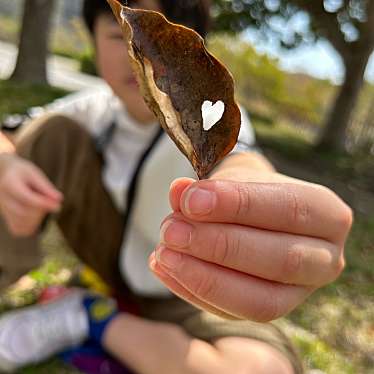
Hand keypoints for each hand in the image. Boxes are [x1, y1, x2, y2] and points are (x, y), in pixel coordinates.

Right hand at [0, 155, 62, 236]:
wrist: (6, 175)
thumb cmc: (24, 174)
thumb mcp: (35, 174)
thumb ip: (46, 187)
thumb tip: (59, 199)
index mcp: (9, 183)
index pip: (26, 197)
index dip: (43, 203)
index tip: (58, 205)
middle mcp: (2, 198)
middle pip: (23, 212)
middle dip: (41, 210)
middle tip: (52, 203)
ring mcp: (2, 209)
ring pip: (21, 222)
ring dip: (37, 219)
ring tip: (43, 208)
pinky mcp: (6, 218)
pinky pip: (18, 229)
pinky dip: (30, 227)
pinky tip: (37, 217)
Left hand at [150, 175, 351, 320]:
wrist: (258, 214)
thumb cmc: (251, 193)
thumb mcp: (235, 181)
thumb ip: (209, 188)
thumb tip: (179, 193)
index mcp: (327, 215)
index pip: (290, 209)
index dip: (238, 205)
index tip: (191, 200)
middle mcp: (325, 259)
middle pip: (279, 260)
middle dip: (218, 246)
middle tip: (171, 230)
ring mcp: (300, 292)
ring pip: (259, 301)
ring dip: (203, 277)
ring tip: (163, 252)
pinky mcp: (271, 311)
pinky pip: (233, 313)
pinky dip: (192, 291)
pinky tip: (164, 268)